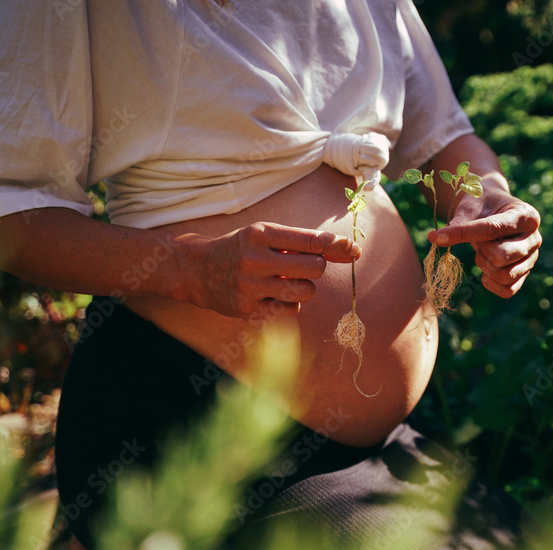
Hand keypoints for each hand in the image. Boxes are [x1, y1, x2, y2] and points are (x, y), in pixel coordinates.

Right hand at [184, 221, 359, 319]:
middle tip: (302, 266)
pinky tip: (272, 294)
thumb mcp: (266, 234)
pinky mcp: (248, 311)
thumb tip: (350, 250)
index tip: (353, 249)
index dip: (338, 246)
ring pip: (306, 292)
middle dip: (316, 268)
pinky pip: (292, 311)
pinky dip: (289, 303)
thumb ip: (305, 241)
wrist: (199, 270)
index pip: (312, 240)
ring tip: (285, 280)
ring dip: (303, 287)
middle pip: (316, 268)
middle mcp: (254, 260)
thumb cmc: (243, 248)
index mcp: (260, 234)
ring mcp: (250, 287)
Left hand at [427, 194, 540, 298]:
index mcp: (525, 215)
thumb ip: (459, 222)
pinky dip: (491, 283)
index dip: (462, 234)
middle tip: (479, 242)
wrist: (496, 209)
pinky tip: (485, 271)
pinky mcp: (524, 274)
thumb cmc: (484, 205)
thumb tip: (437, 239)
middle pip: (503, 256)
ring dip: (485, 267)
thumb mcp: (471, 206)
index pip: (492, 229)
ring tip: (483, 253)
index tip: (436, 237)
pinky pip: (508, 290)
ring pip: (505, 275)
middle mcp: (535, 238)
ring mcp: (532, 258)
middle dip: (482, 251)